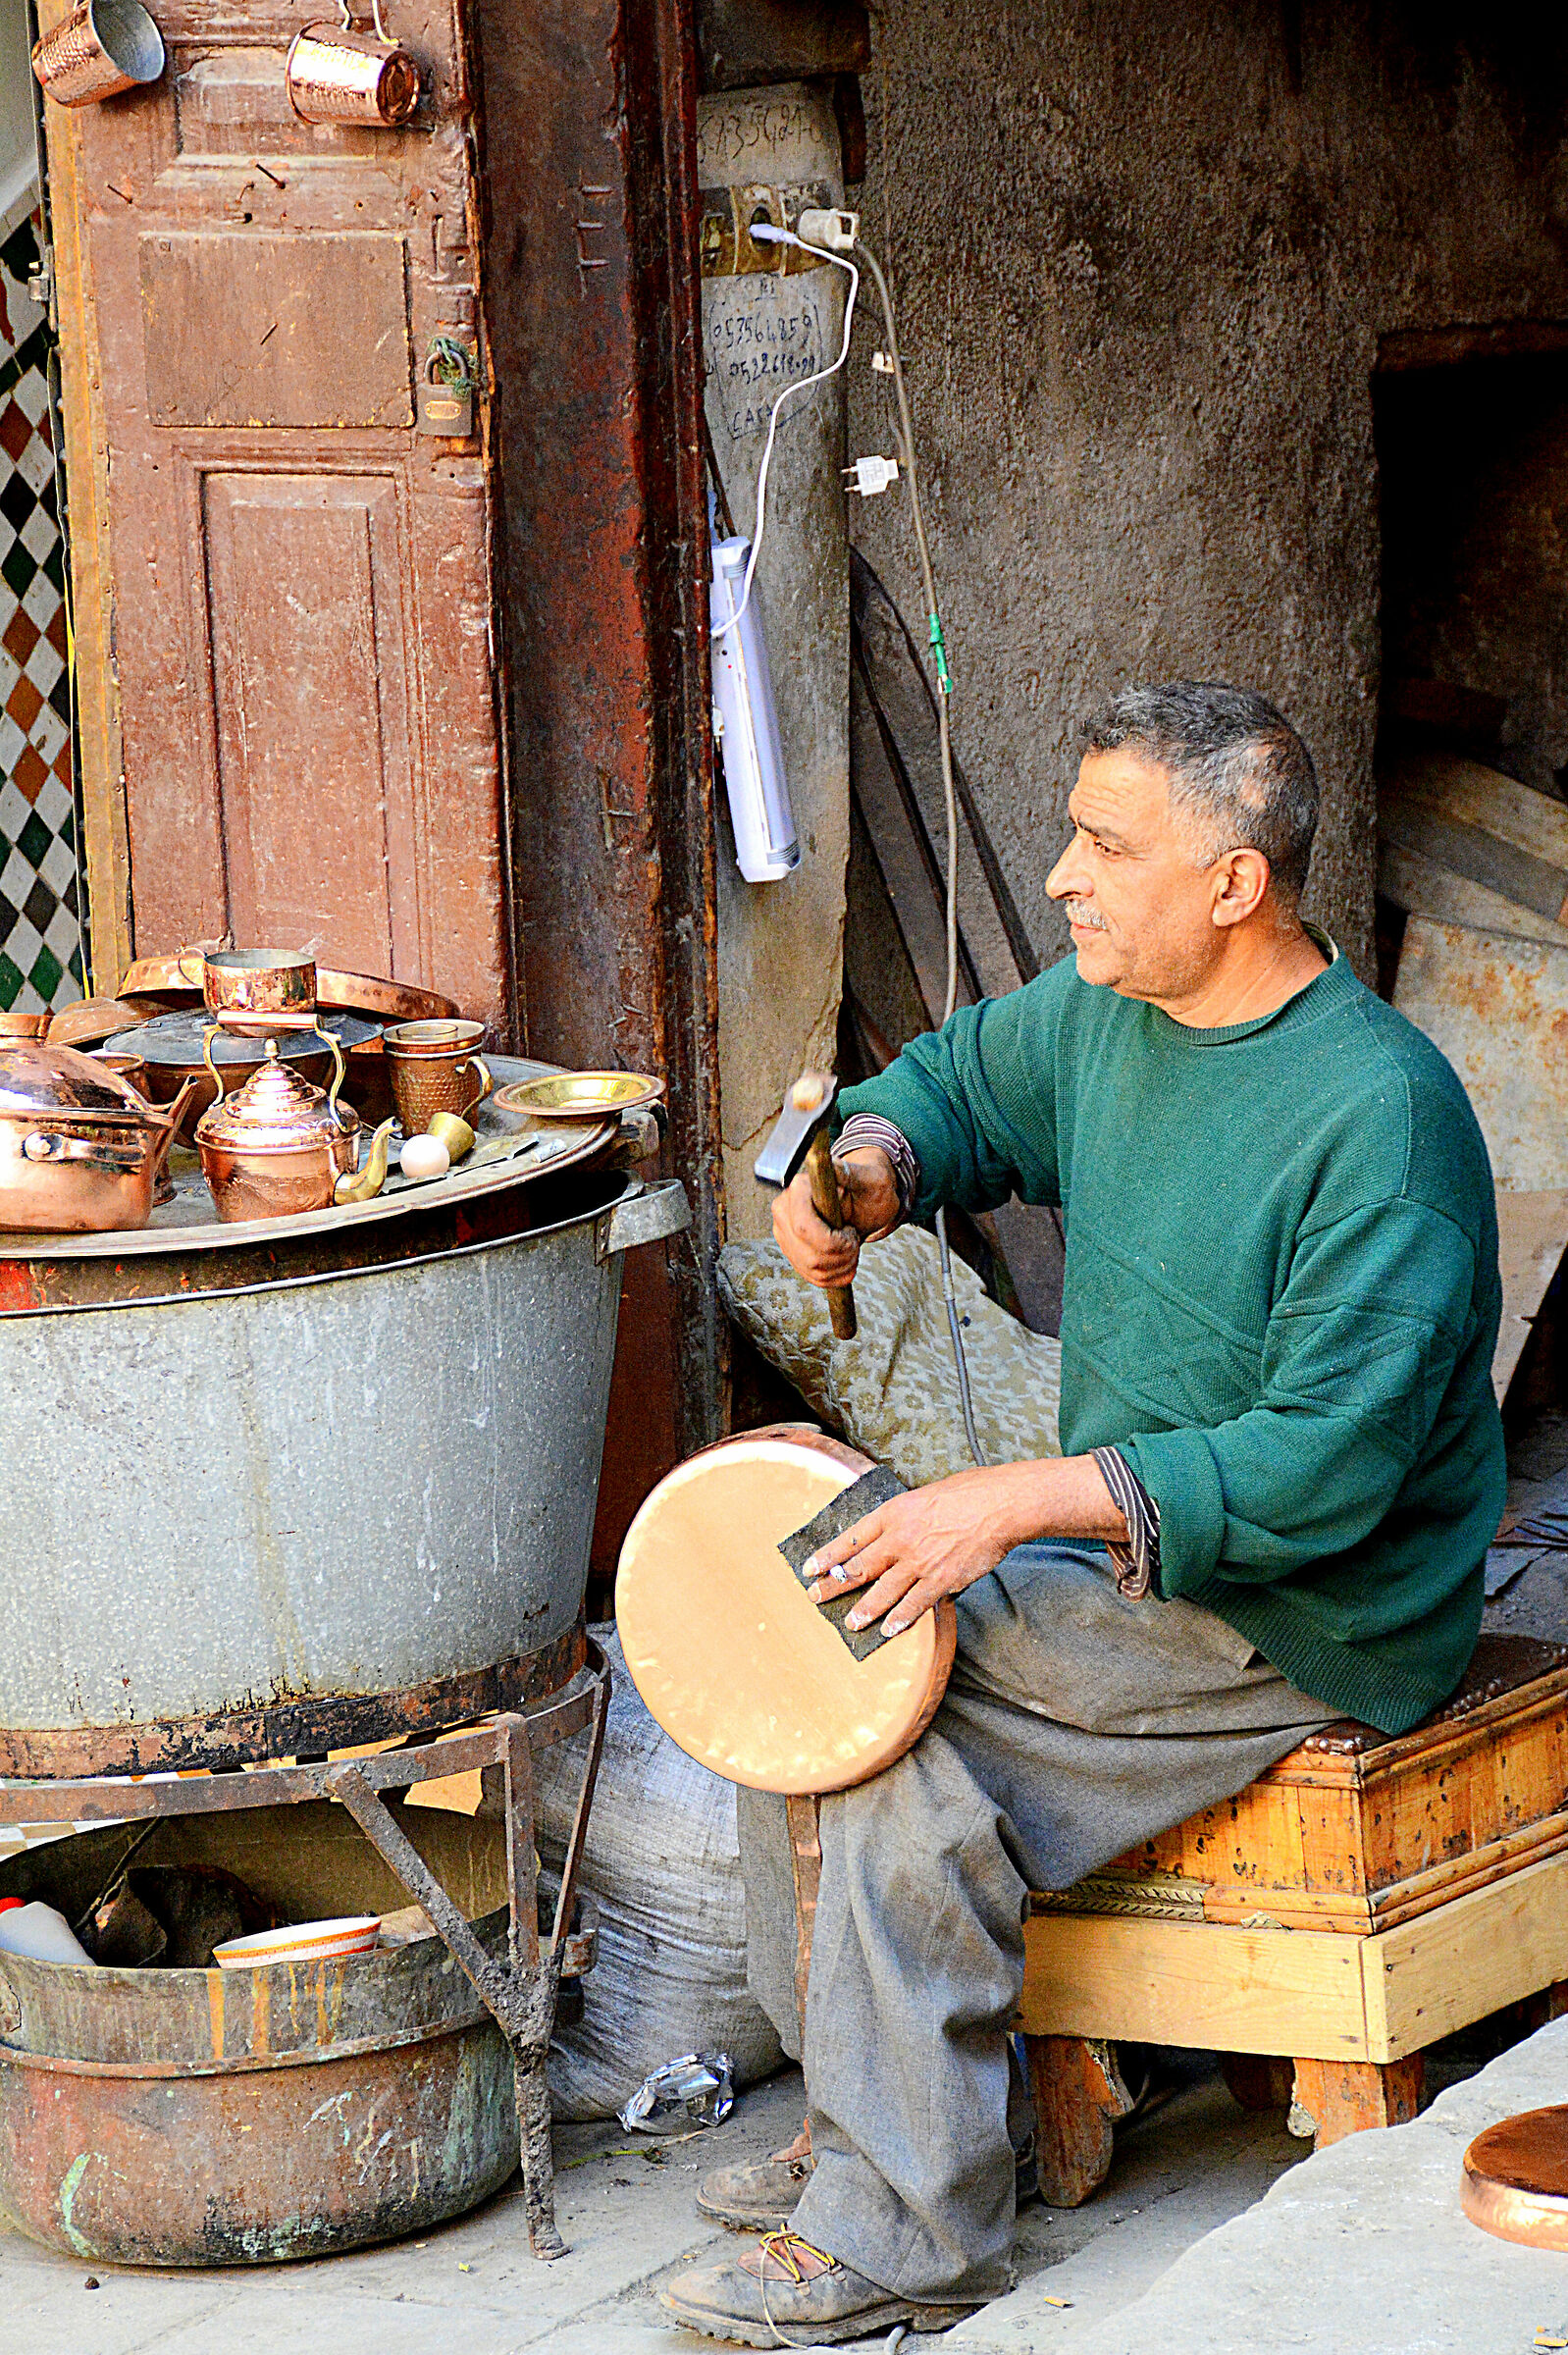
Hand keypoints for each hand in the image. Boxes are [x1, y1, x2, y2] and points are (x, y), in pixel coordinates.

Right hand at [772, 1146, 899, 1288]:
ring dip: (842, 1266)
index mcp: (798, 1189)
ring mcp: (785, 1233)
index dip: (833, 1241)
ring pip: (812, 1268)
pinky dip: (836, 1275)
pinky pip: (812, 1276)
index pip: (805, 1228)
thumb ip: (847, 1172)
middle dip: (841, 1256)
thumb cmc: (869, 1184)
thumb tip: (830, 1165)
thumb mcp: (866, 1177)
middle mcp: (784, 1210)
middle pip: (809, 1255)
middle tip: (855, 1241)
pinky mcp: (791, 1250)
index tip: (851, 1232)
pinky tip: (846, 1260)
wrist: (864, 1198)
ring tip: (852, 1247)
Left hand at [803, 1467, 1029, 1635]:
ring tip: (850, 1623)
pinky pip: (914, 1605)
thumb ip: (903, 1519)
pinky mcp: (939, 1580)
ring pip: (882, 1592)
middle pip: (858, 1567)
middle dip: (834, 1585)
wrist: (998, 1505)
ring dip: (863, 1610)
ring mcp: (918, 1562)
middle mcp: (899, 1539)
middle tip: (816, 1597)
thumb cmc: (966, 1494)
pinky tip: (888, 1630)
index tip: (810, 1568)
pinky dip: (899, 1620)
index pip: (850, 1537)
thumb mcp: (922, 1496)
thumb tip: (890, 1537)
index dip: (828, 1555)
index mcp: (893, 1513)